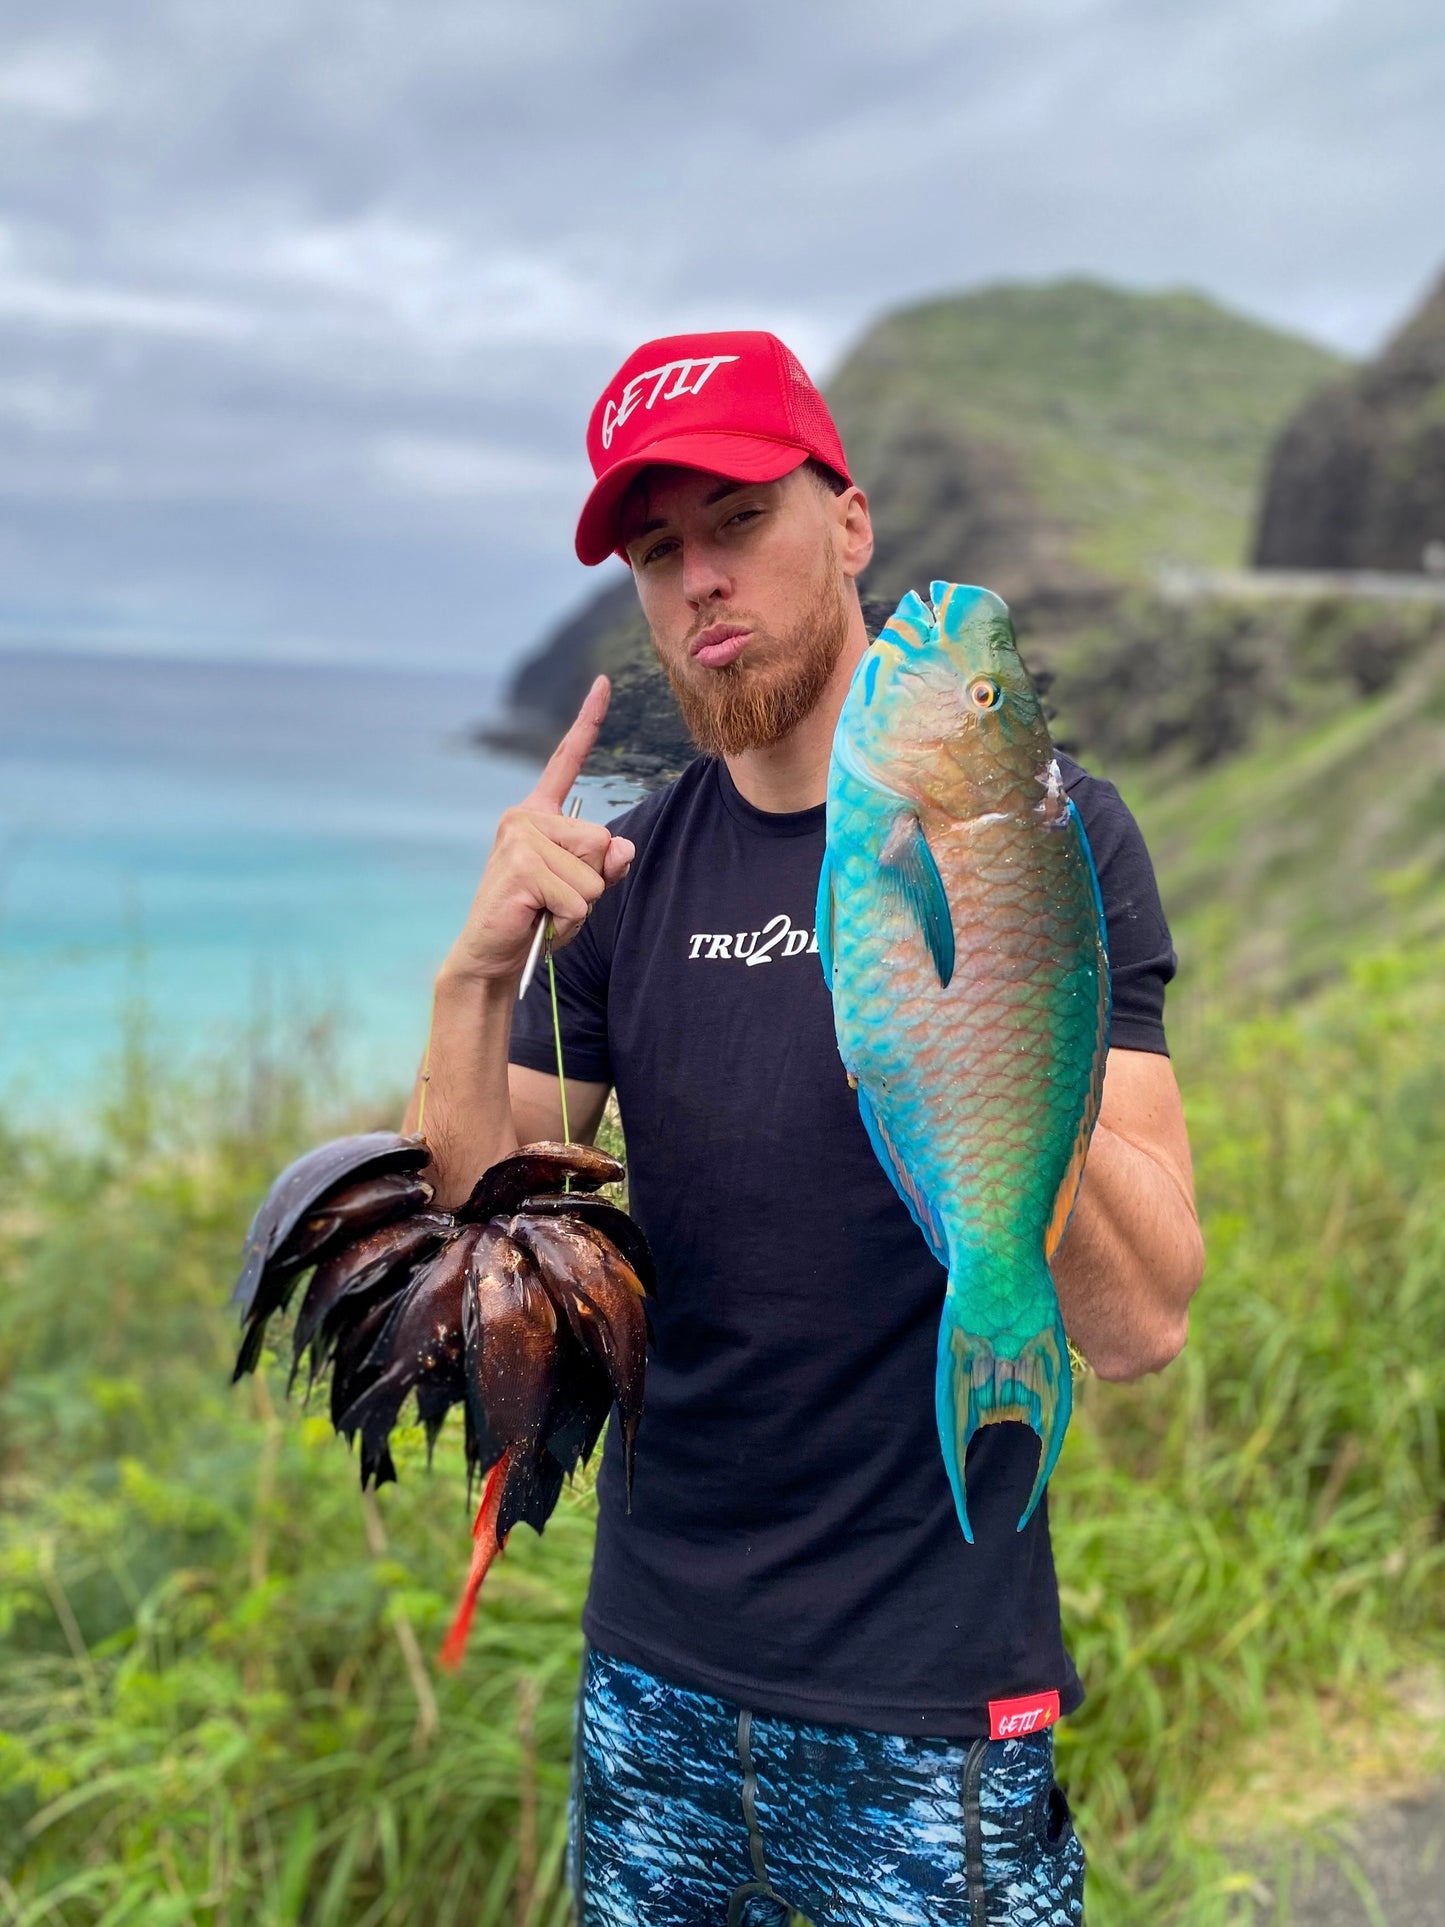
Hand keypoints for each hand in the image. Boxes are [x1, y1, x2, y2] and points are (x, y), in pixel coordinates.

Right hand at [441, 677, 635, 985]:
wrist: (492, 956)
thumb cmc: (536, 918)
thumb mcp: (582, 889)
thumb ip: (606, 865)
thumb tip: (622, 848)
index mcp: (541, 813)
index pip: (567, 759)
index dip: (588, 720)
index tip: (604, 680)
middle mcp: (526, 815)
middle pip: (600, 839)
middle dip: (591, 882)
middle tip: (553, 900)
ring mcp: (518, 837)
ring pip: (592, 872)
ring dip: (579, 906)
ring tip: (543, 911)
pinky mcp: (517, 866)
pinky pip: (577, 897)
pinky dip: (567, 920)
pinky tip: (537, 920)